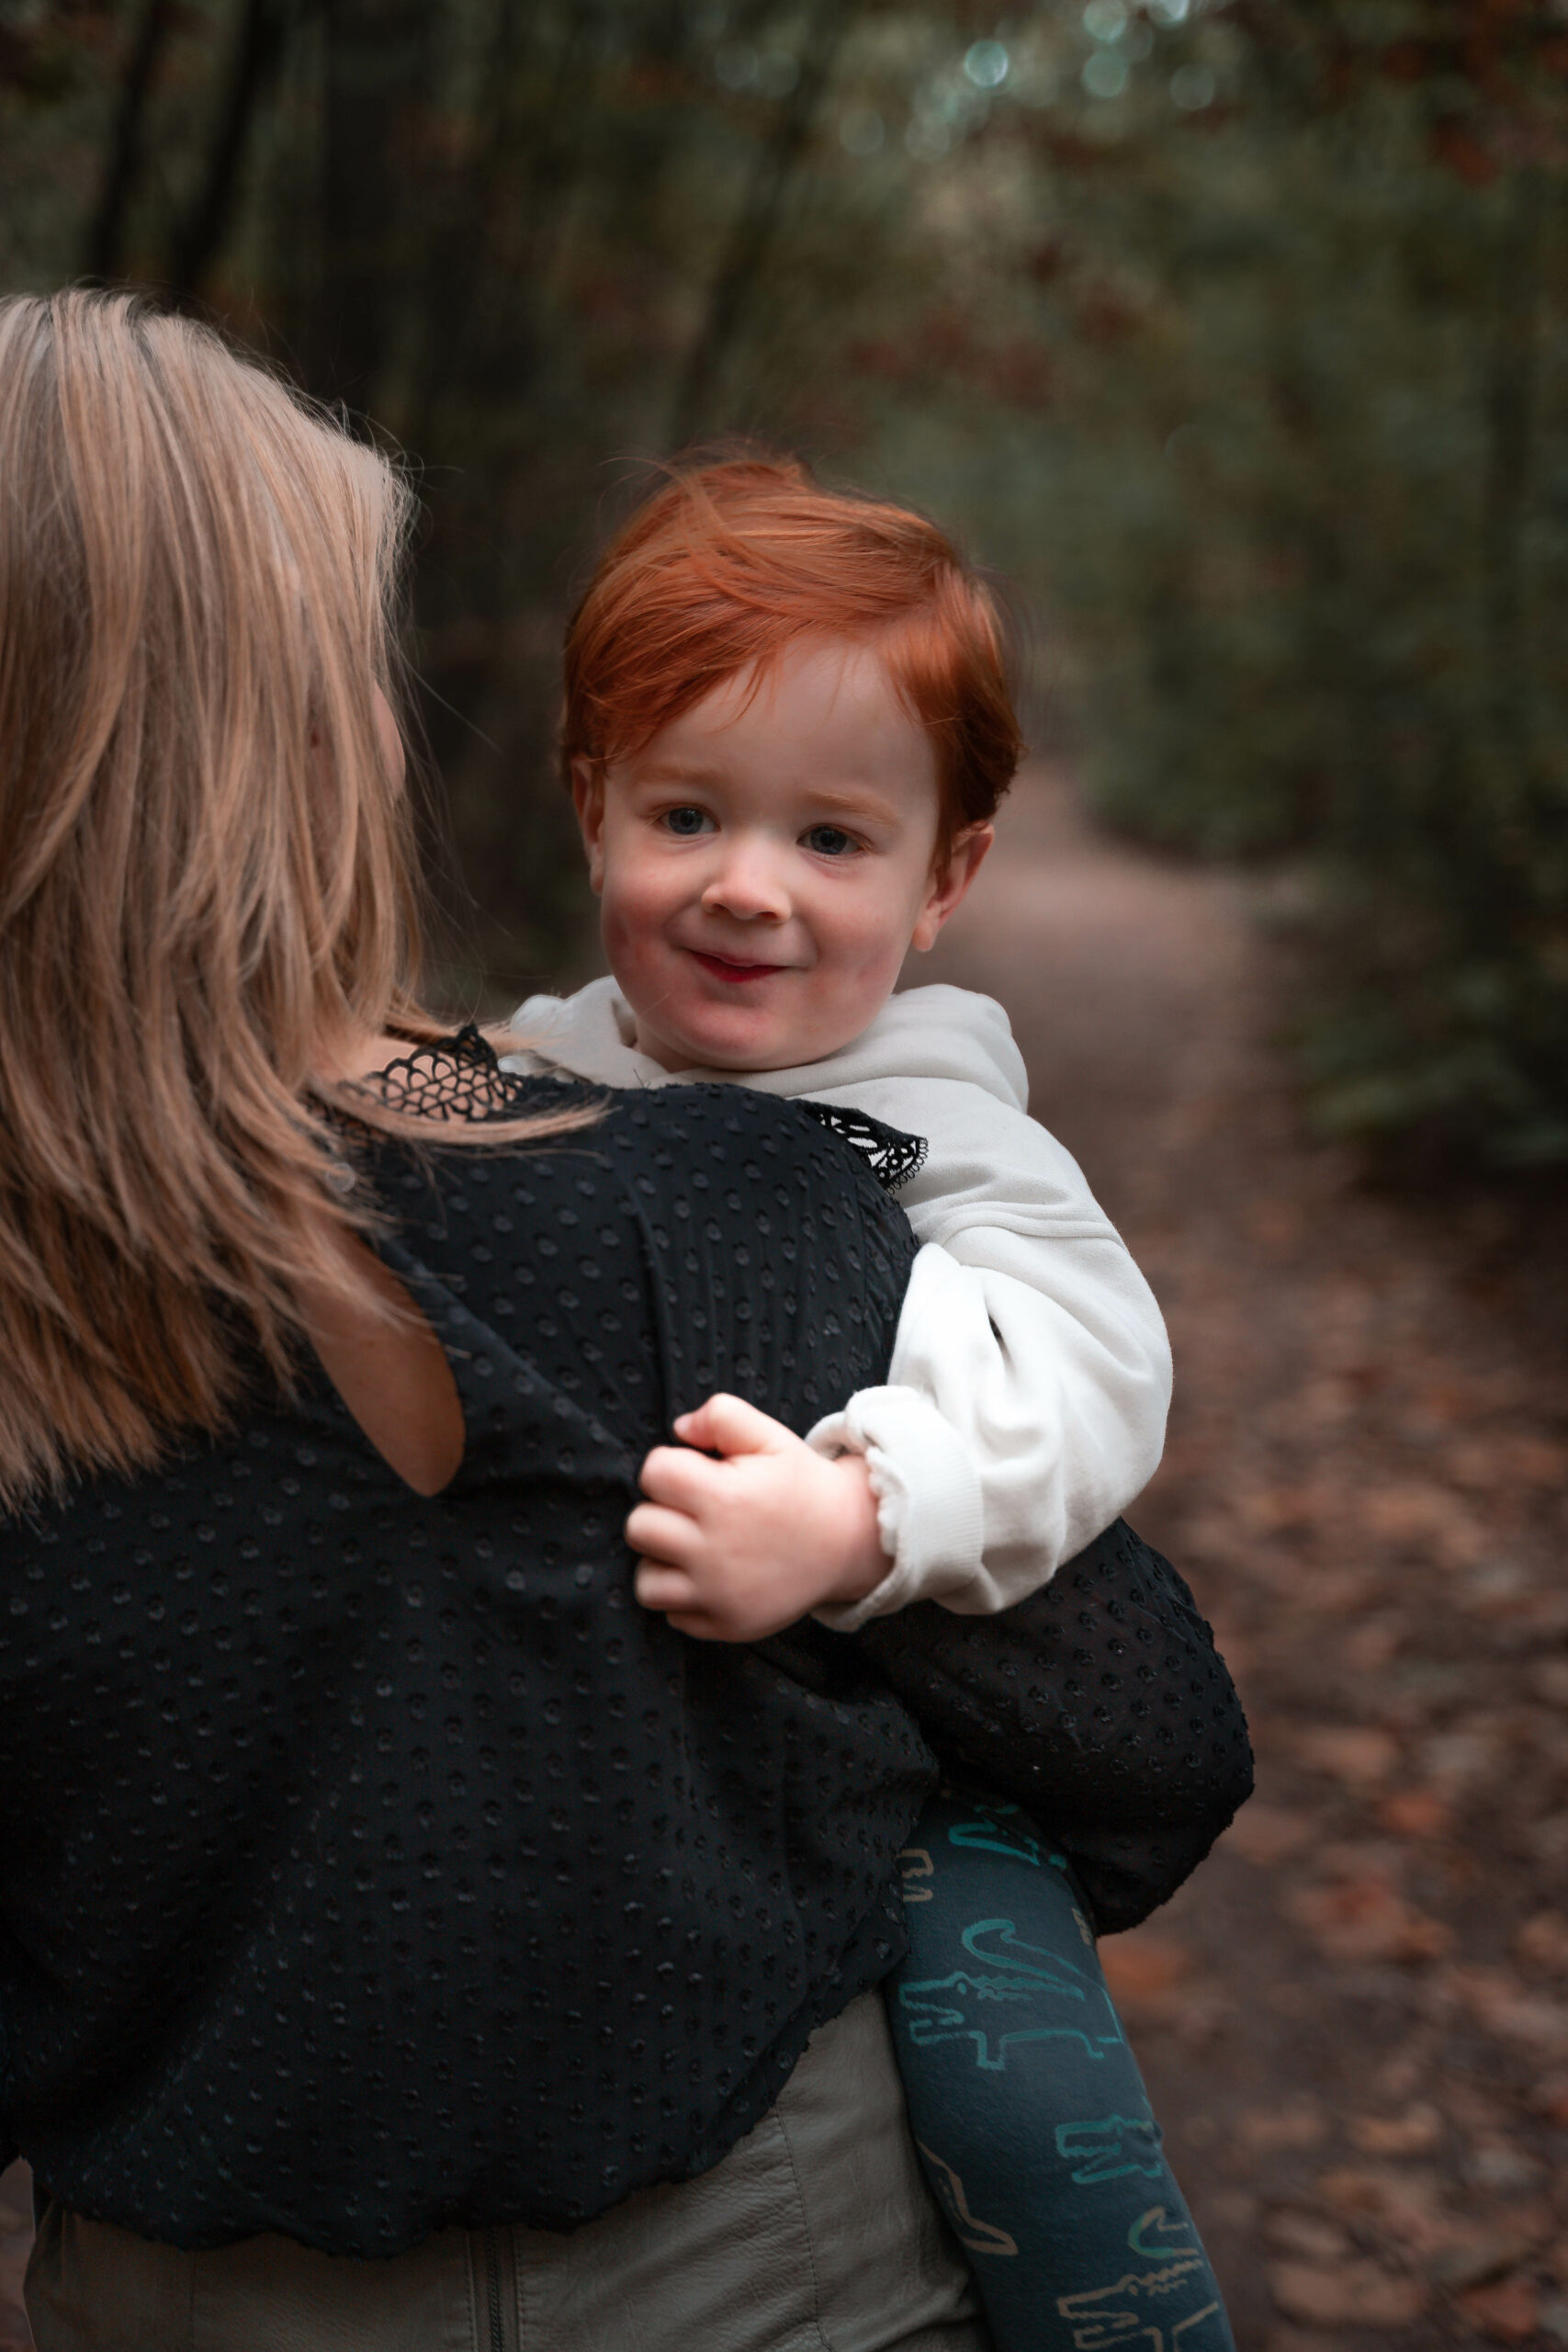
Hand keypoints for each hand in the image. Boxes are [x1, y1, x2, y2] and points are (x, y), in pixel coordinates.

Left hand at [627, 1393, 889, 1640]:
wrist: (848, 1540)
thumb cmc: (802, 1484)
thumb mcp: (770, 1436)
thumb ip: (721, 1415)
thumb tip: (679, 1429)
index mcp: (723, 1498)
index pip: (652, 1474)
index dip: (671, 1465)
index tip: (699, 1472)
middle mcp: (714, 1551)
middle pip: (639, 1527)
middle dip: (660, 1511)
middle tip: (694, 1510)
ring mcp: (719, 1595)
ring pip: (646, 1582)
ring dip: (662, 1562)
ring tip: (692, 1548)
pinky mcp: (726, 1624)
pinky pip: (674, 1617)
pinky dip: (685, 1599)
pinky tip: (710, 1577)